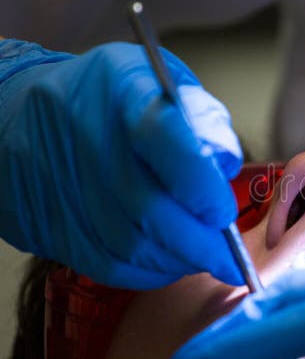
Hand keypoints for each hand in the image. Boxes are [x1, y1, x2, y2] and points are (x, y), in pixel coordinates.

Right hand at [0, 40, 242, 288]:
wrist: (21, 113)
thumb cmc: (112, 99)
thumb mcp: (164, 86)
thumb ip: (203, 122)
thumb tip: (225, 166)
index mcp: (123, 89)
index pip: (168, 141)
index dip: (202, 187)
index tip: (225, 214)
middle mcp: (86, 135)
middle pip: (149, 208)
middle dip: (200, 242)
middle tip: (229, 258)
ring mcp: (60, 182)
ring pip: (130, 245)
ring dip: (178, 261)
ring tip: (204, 259)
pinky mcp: (46, 223)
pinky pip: (106, 264)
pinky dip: (147, 272)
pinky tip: (168, 263)